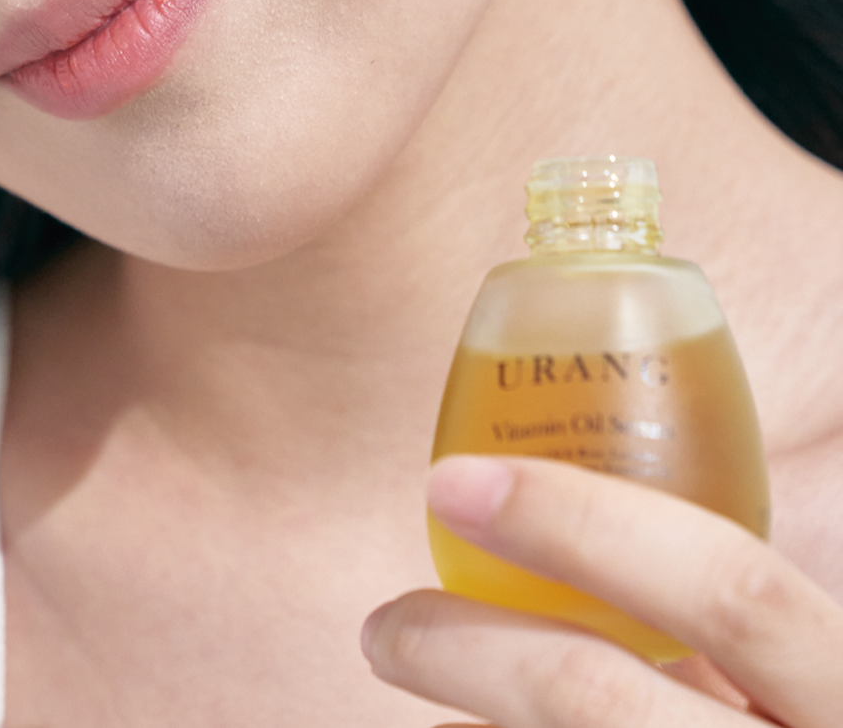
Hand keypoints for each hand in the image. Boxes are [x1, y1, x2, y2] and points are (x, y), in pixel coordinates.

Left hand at [361, 455, 842, 725]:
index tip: (450, 481)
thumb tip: (572, 508)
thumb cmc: (807, 724)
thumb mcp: (811, 678)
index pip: (729, 590)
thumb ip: (740, 621)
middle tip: (385, 625)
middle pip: (599, 702)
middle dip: (471, 650)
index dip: (581, 521)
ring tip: (404, 686)